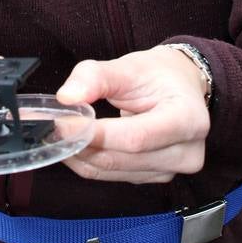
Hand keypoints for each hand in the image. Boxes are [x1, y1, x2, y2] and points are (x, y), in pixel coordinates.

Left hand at [56, 47, 210, 183]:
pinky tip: (76, 145)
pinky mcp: (155, 177)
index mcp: (188, 118)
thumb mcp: (128, 66)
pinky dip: (90, 162)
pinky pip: (114, 176)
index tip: (65, 123)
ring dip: (82, 155)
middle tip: (53, 127)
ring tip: (60, 134)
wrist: (179, 85)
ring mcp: (172, 170)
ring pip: (115, 171)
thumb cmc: (157, 74)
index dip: (98, 135)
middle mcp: (186, 152)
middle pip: (124, 158)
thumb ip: (95, 77)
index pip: (137, 137)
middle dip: (83, 144)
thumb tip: (67, 97)